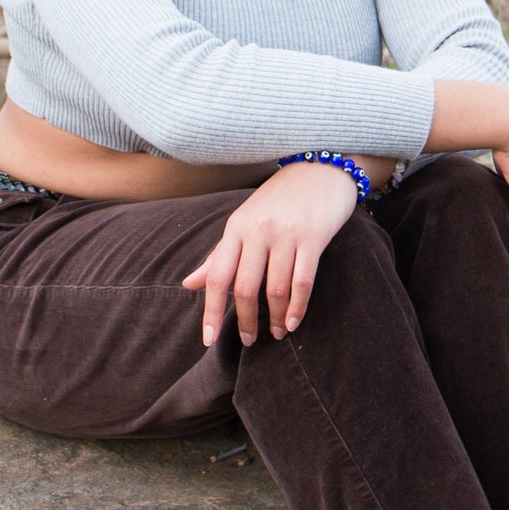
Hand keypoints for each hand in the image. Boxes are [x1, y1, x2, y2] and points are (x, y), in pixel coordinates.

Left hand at [181, 164, 359, 345]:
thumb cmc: (279, 200)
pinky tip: (294, 321)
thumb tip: (188, 284)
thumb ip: (219, 255)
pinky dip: (297, 307)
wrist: (320, 169)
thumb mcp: (244, 222)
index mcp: (236, 227)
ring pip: (276, 289)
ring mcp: (286, 233)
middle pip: (245, 288)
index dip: (210, 310)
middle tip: (249, 340)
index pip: (217, 275)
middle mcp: (258, 230)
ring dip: (276, 318)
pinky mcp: (313, 237)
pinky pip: (303, 282)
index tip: (209, 339)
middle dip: (246, 321)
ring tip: (277, 332)